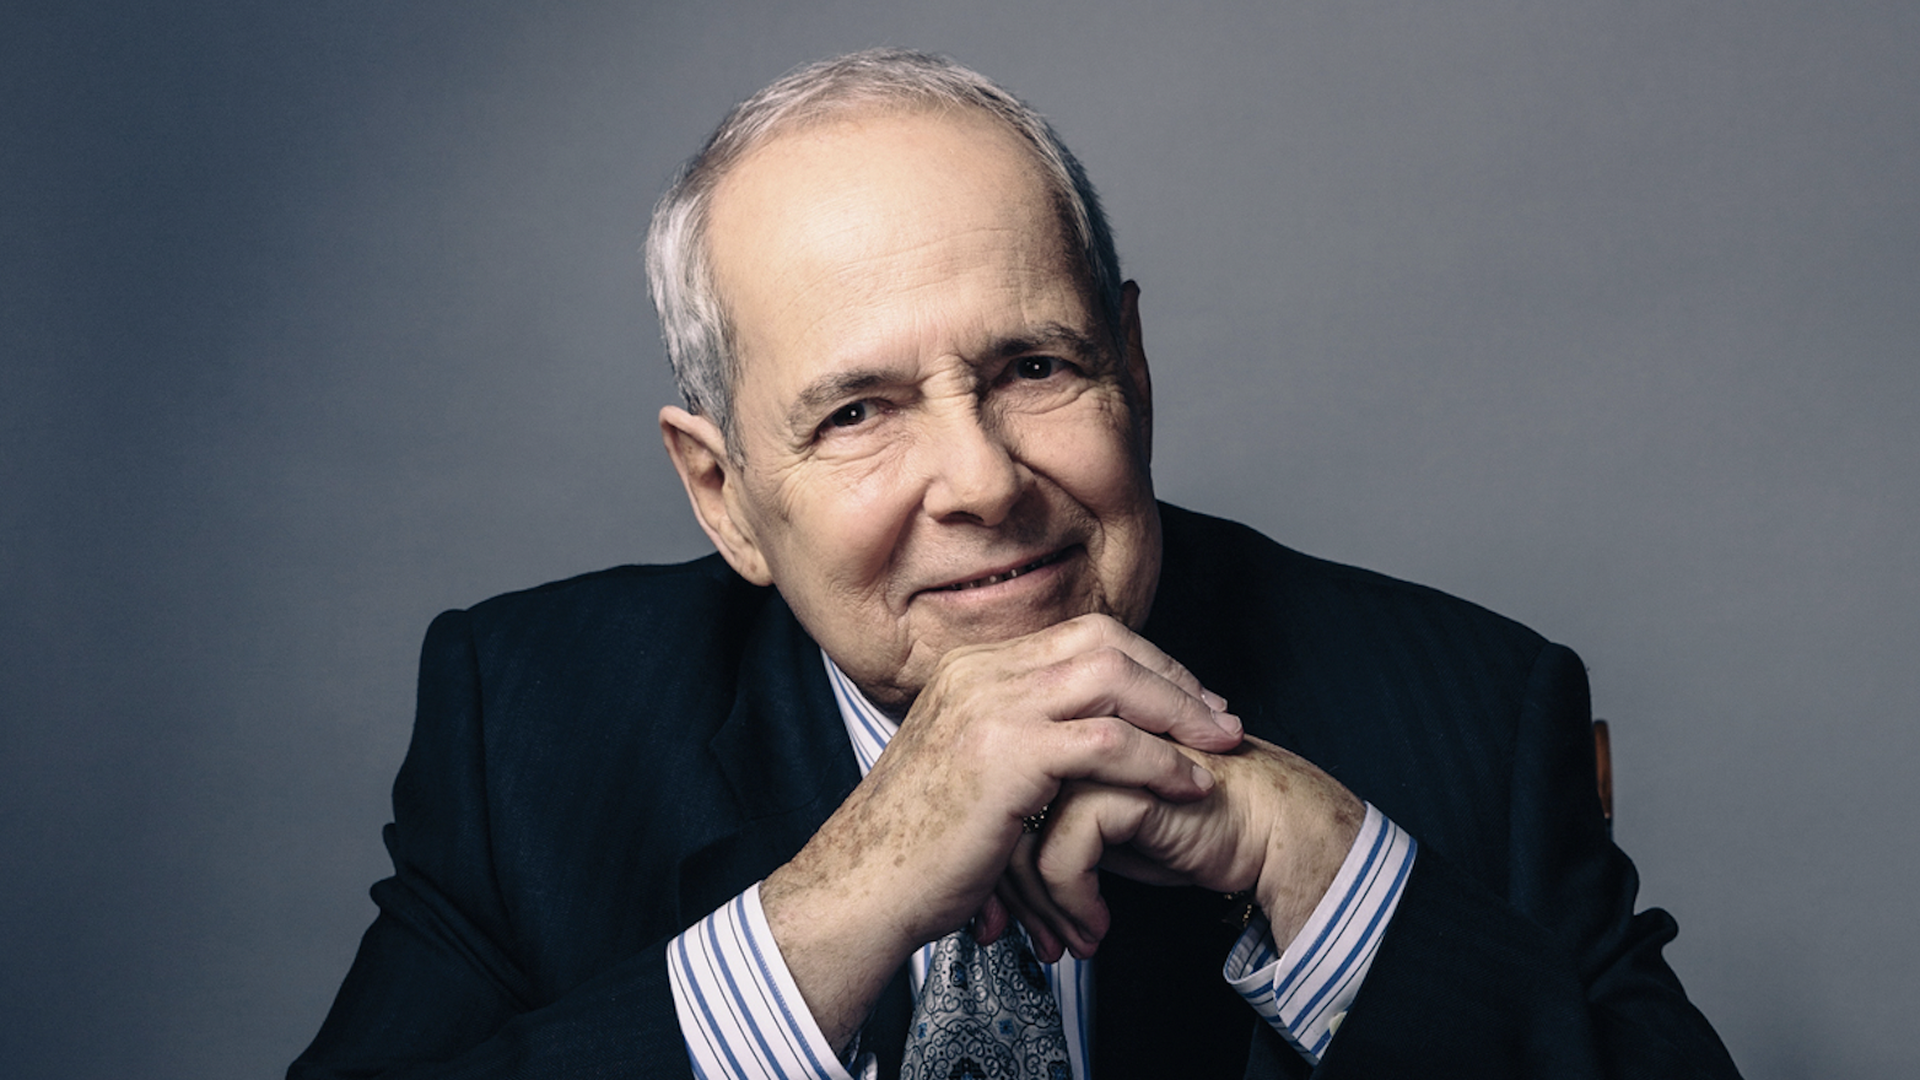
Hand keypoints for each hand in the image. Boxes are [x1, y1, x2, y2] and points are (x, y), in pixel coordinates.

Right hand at [760, 613, 1243, 1049]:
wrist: (861, 887)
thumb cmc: (914, 847)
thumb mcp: (964, 770)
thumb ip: (1013, 739)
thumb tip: (1074, 744)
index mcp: (970, 669)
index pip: (1080, 636)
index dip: (1145, 664)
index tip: (1188, 701)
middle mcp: (980, 673)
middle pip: (1105, 642)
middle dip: (1174, 678)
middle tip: (1220, 718)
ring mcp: (991, 707)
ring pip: (1114, 678)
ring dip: (1180, 711)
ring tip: (1221, 745)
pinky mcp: (1007, 755)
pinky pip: (1108, 741)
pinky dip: (1159, 760)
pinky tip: (1188, 785)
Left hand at [1000, 735, 1363, 961]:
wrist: (1268, 827)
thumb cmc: (1192, 828)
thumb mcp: (1106, 832)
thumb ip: (1056, 828)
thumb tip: (1002, 876)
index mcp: (1059, 731)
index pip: (993, 797)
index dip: (993, 864)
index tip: (1000, 921)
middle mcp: (1067, 733)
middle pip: (998, 817)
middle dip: (1007, 893)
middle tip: (1026, 941)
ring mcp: (1090, 752)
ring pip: (1022, 838)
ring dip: (1042, 908)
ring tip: (1068, 943)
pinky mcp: (1117, 783)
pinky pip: (1062, 854)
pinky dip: (1073, 901)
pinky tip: (1097, 924)